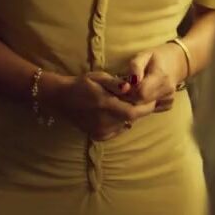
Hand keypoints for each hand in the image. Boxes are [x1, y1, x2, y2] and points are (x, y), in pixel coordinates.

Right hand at [40, 71, 156, 140]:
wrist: (61, 99)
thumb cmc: (82, 84)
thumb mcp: (99, 77)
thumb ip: (116, 83)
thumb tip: (130, 87)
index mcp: (105, 105)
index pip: (133, 112)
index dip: (146, 107)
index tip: (153, 98)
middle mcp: (103, 122)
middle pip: (131, 119)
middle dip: (140, 110)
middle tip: (143, 100)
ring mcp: (100, 131)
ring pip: (125, 124)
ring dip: (130, 115)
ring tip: (126, 103)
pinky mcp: (97, 136)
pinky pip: (117, 130)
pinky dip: (121, 122)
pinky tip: (116, 112)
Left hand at [122, 43, 187, 108]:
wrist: (178, 61)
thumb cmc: (157, 57)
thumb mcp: (144, 55)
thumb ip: (135, 66)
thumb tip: (131, 81)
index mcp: (161, 76)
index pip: (140, 93)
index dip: (128, 92)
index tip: (124, 85)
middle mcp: (167, 90)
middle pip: (141, 103)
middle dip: (129, 98)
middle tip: (126, 88)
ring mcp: (169, 99)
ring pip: (145, 109)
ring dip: (135, 102)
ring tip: (133, 90)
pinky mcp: (169, 104)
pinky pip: (152, 110)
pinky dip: (144, 105)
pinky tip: (143, 95)